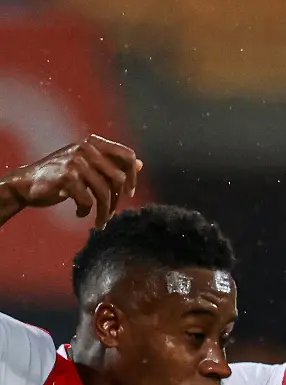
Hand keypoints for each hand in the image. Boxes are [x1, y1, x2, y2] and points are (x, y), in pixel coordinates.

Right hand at [0, 135, 141, 227]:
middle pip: (118, 179)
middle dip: (117, 201)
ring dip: (104, 213)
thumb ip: (111, 164)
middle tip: (110, 214)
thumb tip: (140, 164)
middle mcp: (86, 148)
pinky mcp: (67, 177)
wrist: (28, 183)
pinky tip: (79, 213)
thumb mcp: (88, 166)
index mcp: (93, 144)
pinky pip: (88, 201)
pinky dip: (85, 212)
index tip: (130, 193)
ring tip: (100, 223)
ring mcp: (76, 162)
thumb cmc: (62, 177)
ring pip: (104, 193)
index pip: (127, 155)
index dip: (133, 176)